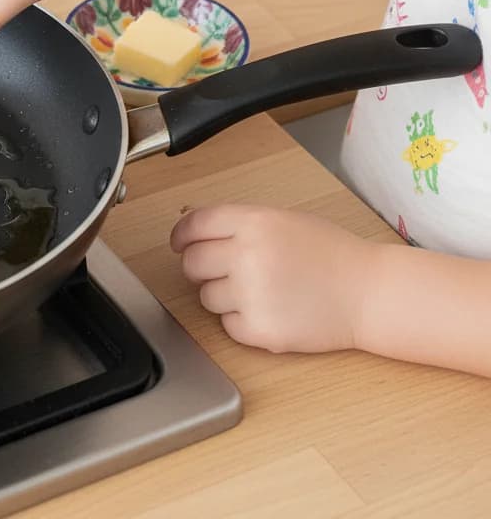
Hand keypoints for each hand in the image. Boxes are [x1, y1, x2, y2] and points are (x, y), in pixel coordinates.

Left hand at [170, 204, 376, 353]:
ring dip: (223, 297)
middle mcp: (247, 254)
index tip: (179, 244)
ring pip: (206, 297)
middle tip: (222, 272)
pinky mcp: (260, 329)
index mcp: (253, 222)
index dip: (181, 236)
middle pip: (192, 263)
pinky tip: (270, 311)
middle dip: (200, 268)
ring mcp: (252, 293)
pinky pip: (227, 326)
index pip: (194, 225)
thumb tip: (194, 233)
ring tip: (260, 291)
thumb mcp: (282, 220)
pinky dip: (242, 323)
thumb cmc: (330, 254)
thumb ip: (239, 224)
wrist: (369, 292)